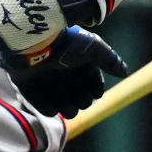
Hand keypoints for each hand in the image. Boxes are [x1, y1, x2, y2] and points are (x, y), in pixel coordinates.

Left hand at [2, 26, 128, 117]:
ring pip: (59, 100)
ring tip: (69, 109)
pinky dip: (47, 107)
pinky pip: (40, 103)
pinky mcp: (26, 84)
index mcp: (77, 59)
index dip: (95, 87)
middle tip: (81, 100)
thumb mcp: (94, 48)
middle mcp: (61, 68)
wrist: (34, 42)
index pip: (91, 79)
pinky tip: (53, 109)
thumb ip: (110, 59)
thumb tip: (125, 72)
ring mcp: (43, 77)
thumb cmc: (66, 43)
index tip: (96, 92)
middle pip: (76, 92)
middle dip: (81, 99)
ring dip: (66, 107)